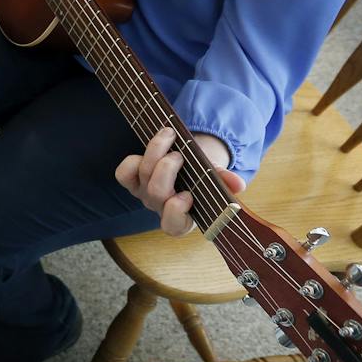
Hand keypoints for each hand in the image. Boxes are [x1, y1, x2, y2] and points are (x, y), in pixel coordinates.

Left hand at [115, 128, 246, 236]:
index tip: (188, 194)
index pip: (172, 225)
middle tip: (180, 155)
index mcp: (183, 218)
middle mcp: (161, 208)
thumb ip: (226, 182)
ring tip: (170, 135)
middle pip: (156, 192)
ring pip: (142, 175)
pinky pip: (124, 173)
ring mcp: (144, 194)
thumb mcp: (217, 179)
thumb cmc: (204, 178)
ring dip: (155, 152)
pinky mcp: (132, 180)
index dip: (176, 210)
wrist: (189, 166)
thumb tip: (238, 184)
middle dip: (166, 169)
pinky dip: (134, 159)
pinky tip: (155, 146)